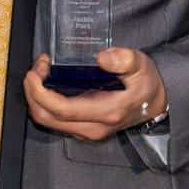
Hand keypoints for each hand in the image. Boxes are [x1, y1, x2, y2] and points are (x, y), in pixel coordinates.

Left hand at [23, 48, 167, 142]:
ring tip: (41, 72)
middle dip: (33, 93)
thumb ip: (124, 60)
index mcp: (106, 112)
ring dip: (36, 97)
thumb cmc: (146, 83)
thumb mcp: (140, 65)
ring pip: (48, 121)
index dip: (41, 92)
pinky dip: (44, 102)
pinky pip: (54, 119)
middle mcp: (93, 127)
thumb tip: (102, 57)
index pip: (62, 110)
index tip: (35, 72)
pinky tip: (48, 82)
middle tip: (37, 68)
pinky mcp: (83, 128)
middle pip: (47, 118)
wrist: (155, 103)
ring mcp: (87, 130)